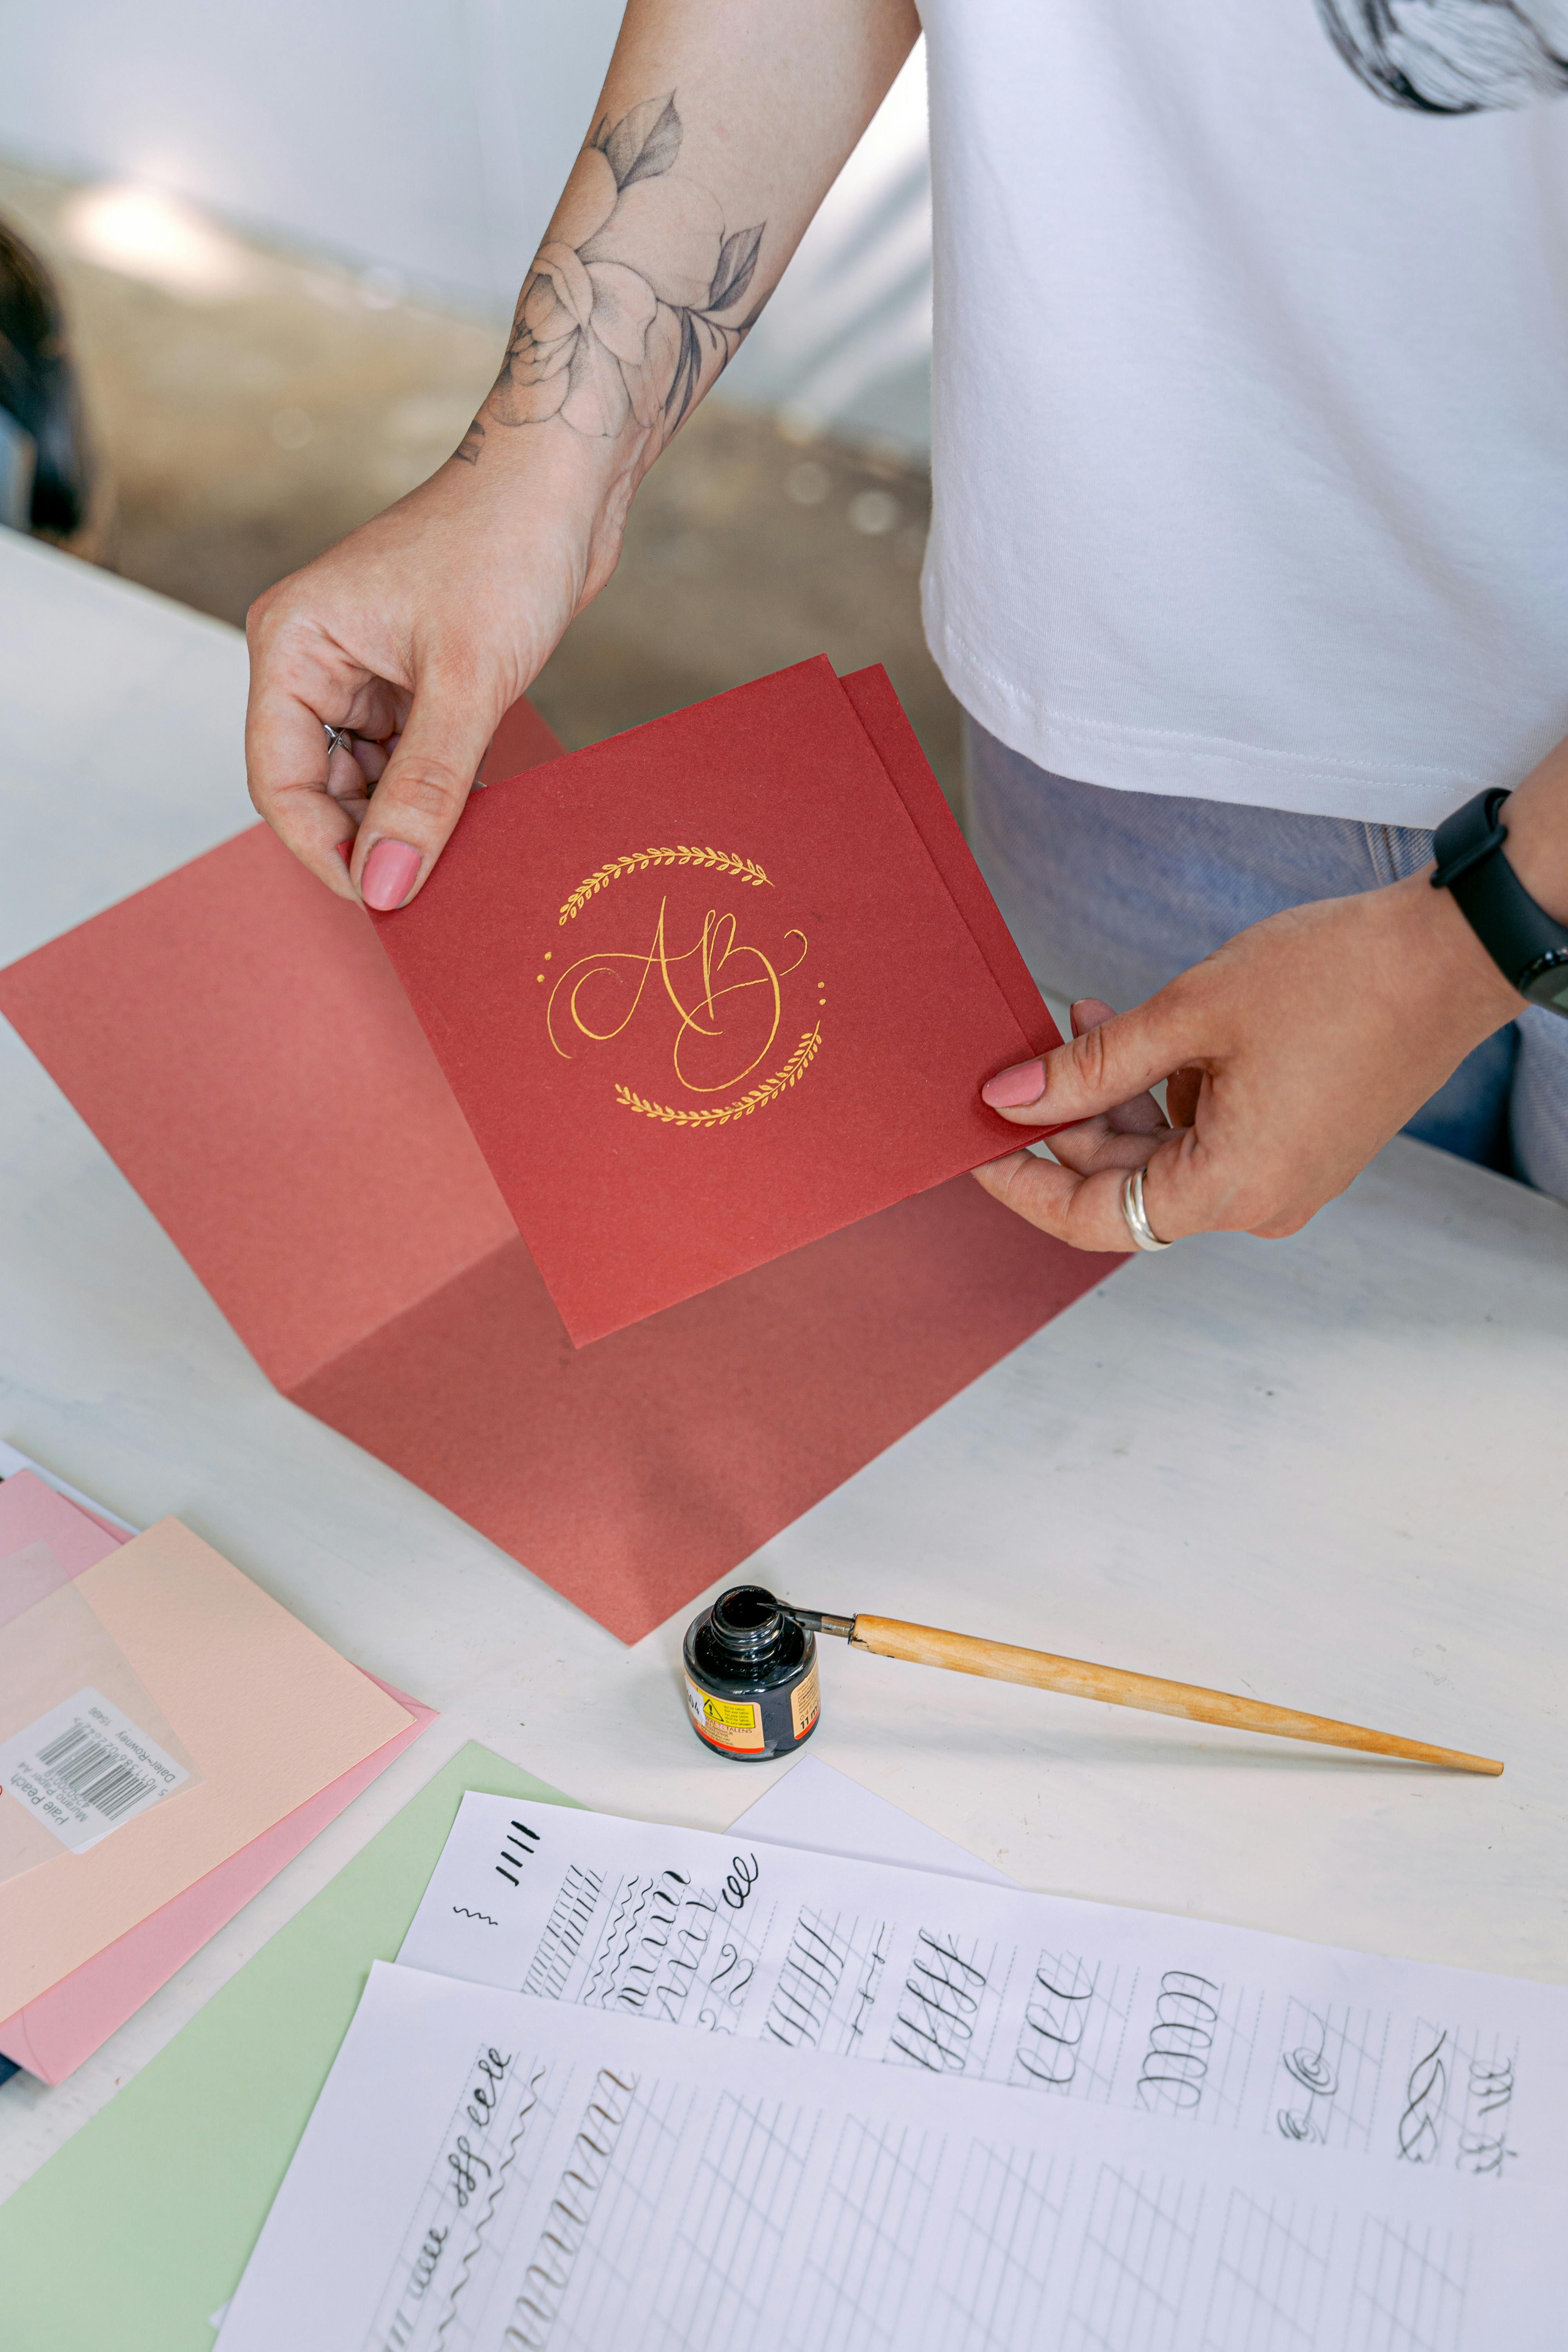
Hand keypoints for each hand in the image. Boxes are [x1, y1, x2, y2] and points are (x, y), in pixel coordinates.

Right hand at [244, 431, 631, 908]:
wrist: (565, 478)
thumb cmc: (505, 546)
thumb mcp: (466, 683)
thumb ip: (425, 791)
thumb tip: (386, 884)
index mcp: (292, 645)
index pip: (279, 781)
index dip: (325, 850)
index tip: (381, 902)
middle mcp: (315, 659)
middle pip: (319, 788)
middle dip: (369, 840)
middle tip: (428, 891)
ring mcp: (365, 670)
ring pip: (368, 781)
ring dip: (408, 822)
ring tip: (460, 857)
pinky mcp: (416, 678)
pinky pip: (409, 760)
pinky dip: (437, 795)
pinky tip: (475, 821)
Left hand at [973, 869, 1522, 1251]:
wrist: (1449, 953)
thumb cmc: (1334, 978)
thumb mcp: (1191, 1015)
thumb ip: (1090, 1068)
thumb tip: (1008, 1098)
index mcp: (1232, 1188)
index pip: (1093, 1220)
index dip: (1023, 1187)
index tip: (974, 1145)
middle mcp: (1260, 1203)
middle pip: (1127, 1186)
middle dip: (1070, 1120)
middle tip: (1028, 1049)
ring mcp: (1284, 1179)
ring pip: (1165, 1155)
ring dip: (1116, 1094)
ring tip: (1085, 1016)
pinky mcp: (1299, 1147)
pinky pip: (1208, 1135)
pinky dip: (1167, 1091)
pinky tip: (1142, 1030)